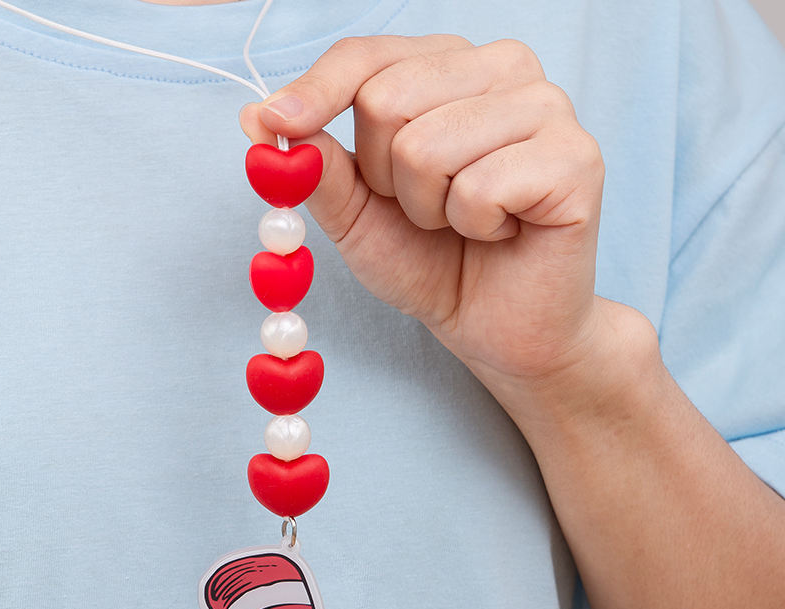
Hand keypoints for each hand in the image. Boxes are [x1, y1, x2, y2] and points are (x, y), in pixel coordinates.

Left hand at [240, 35, 623, 413]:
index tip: (273, 124)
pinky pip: (478, 187)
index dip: (315, 92)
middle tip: (426, 211)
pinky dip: (473, 227)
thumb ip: (318, 165)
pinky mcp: (576, 157)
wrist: (496, 328)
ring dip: (428, 210)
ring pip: (427, 146)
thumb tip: (256, 118)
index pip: (367, 55)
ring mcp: (546, 108)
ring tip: (464, 224)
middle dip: (386, 179)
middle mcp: (503, 69)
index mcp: (450, 68)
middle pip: (386, 99)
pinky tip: (502, 233)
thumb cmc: (432, 264)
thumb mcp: (357, 214)